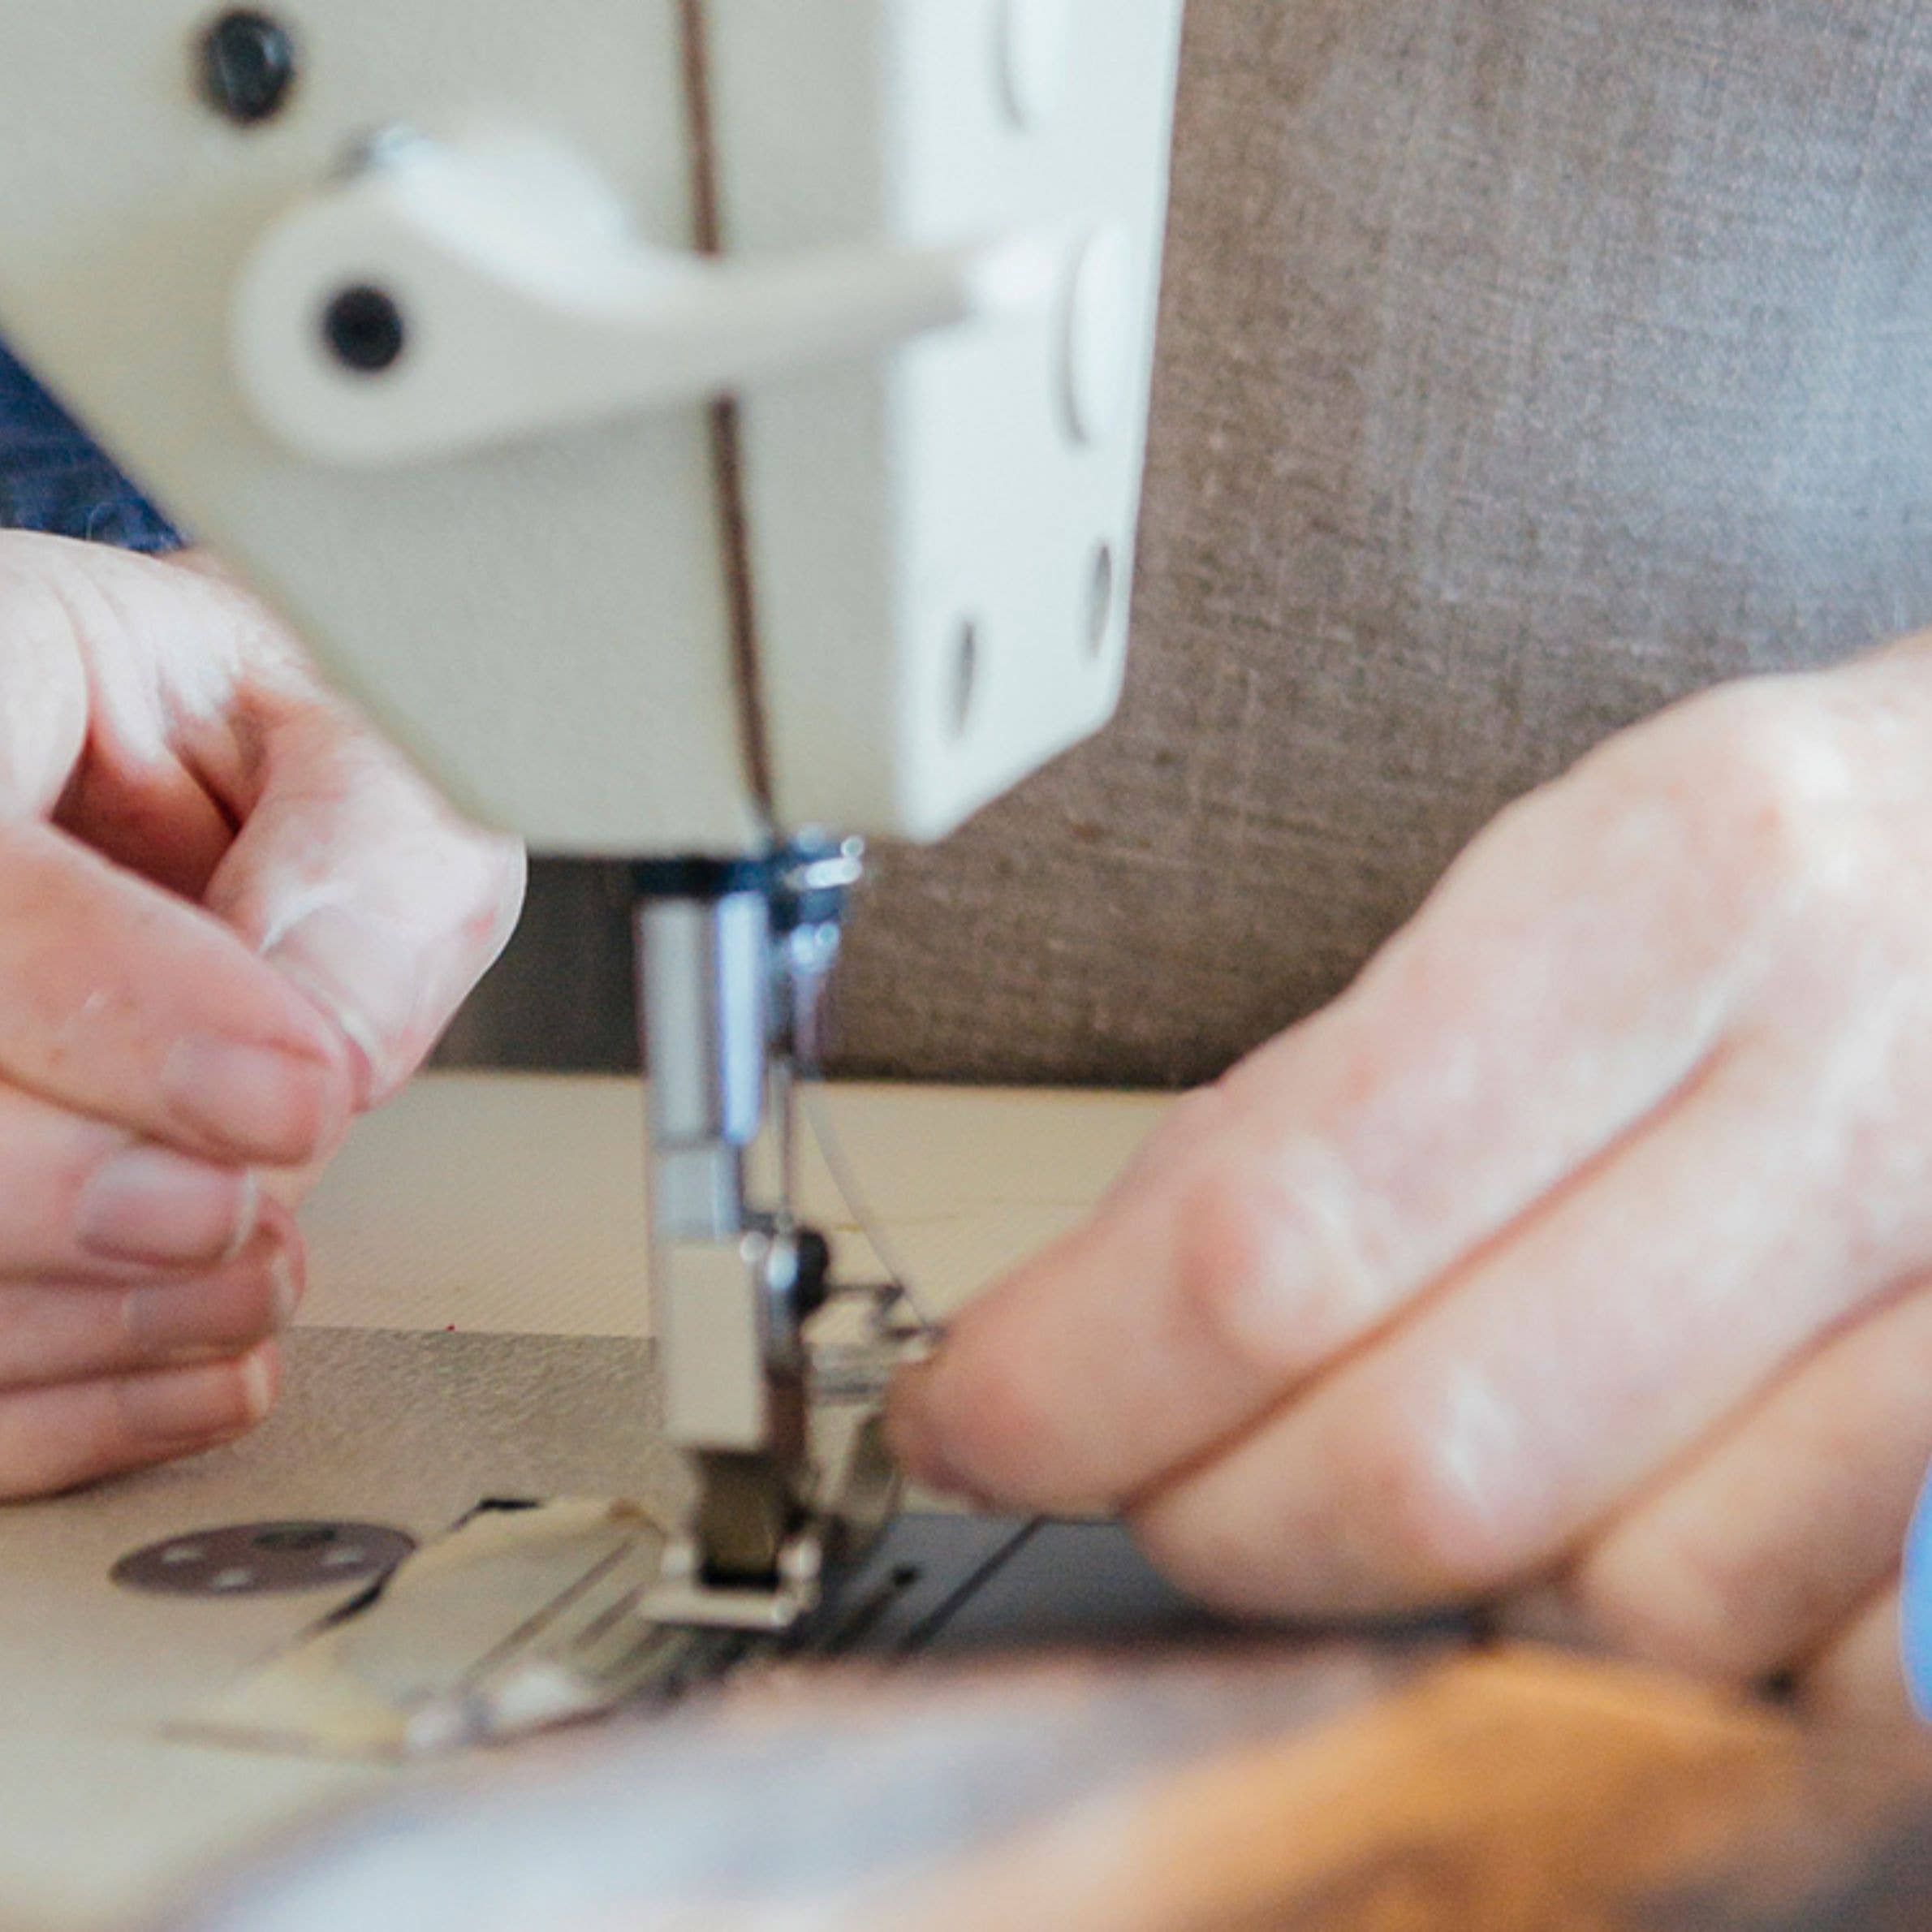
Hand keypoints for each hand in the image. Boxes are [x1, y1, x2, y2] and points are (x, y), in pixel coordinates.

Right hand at [0, 532, 522, 1497]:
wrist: (201, 784)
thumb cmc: (271, 742)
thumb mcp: (372, 751)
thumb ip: (358, 880)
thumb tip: (312, 1065)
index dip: (110, 1009)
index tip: (295, 1094)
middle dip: (63, 1194)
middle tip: (244, 1212)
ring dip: (77, 1314)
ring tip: (251, 1279)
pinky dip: (56, 1407)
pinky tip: (197, 1370)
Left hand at [892, 638, 1931, 1716]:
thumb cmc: (1784, 871)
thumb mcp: (1554, 876)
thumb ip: (1340, 1091)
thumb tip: (1112, 1300)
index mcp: (1672, 890)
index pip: (1288, 1221)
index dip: (1077, 1372)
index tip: (971, 1413)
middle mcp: (1842, 1087)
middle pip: (1427, 1454)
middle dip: (1200, 1510)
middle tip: (1117, 1465)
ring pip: (1605, 1595)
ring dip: (1405, 1580)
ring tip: (1347, 1463)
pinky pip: (1778, 1650)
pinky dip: (1603, 1622)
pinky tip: (1555, 1513)